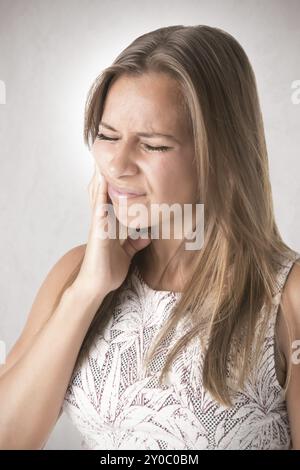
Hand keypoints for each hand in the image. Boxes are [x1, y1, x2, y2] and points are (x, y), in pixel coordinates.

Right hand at [72, 163, 150, 299]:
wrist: (97, 285)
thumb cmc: (109, 268)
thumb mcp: (127, 252)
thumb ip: (135, 241)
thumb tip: (147, 234)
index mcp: (109, 224)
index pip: (110, 198)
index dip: (112, 182)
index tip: (118, 165)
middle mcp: (102, 220)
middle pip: (101, 191)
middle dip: (103, 173)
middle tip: (106, 152)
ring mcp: (98, 224)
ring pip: (97, 195)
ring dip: (99, 177)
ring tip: (102, 157)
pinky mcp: (98, 232)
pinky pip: (99, 209)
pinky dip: (100, 194)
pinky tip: (102, 181)